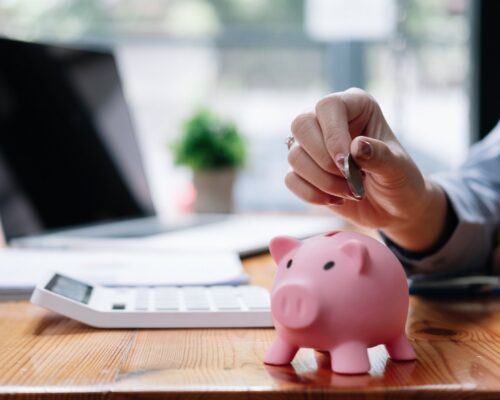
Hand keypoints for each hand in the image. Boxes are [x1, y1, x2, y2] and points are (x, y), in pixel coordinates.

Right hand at [286, 88, 446, 250]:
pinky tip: (336, 199)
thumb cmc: (400, 180)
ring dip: (322, 181)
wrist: (393, 208)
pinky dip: (312, 194)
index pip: (328, 106)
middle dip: (322, 160)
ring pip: (294, 155)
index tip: (346, 163)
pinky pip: (291, 179)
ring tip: (350, 192)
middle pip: (300, 125)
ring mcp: (312, 146)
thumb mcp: (398, 169)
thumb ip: (381, 156)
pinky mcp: (303, 170)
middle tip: (349, 178)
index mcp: (355, 106)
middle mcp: (328, 120)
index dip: (332, 135)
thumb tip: (357, 146)